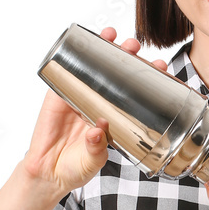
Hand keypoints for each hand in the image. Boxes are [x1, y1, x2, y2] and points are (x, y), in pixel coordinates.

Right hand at [22, 26, 166, 194]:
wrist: (48, 173)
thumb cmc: (76, 168)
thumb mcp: (92, 162)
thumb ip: (96, 149)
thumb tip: (97, 131)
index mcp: (116, 117)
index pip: (136, 95)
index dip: (148, 81)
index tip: (160, 68)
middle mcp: (100, 104)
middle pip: (117, 75)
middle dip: (127, 58)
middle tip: (135, 48)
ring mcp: (80, 97)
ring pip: (94, 68)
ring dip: (104, 49)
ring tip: (113, 36)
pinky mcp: (59, 96)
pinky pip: (66, 72)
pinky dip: (74, 55)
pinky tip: (84, 41)